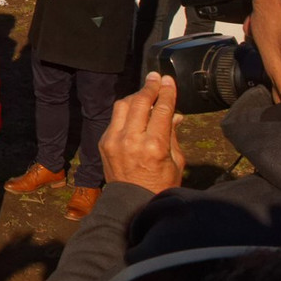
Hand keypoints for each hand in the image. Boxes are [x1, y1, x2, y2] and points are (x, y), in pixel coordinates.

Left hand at [99, 72, 185, 193]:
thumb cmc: (160, 185)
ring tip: (145, 93)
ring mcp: (114, 140)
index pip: (161, 110)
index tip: (168, 80)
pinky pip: (114, 119)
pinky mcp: (103, 142)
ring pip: (122, 106)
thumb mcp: (176, 162)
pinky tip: (134, 111)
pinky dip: (125, 112)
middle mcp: (131, 139)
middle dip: (149, 87)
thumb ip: (172, 135)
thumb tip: (174, 114)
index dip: (166, 92)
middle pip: (139, 102)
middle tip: (155, 77)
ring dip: (134, 97)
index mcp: (154, 145)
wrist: (132, 203)